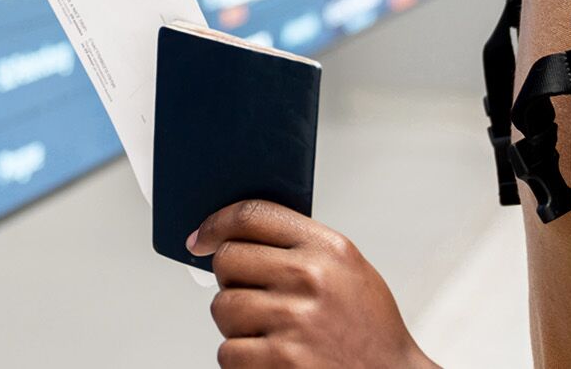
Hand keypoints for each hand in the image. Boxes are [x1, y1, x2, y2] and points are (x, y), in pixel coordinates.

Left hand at [192, 201, 434, 368]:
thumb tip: (243, 239)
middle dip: (231, 278)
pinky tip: (273, 356)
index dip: (218, 223)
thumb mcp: (350, 272)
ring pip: (223, 306)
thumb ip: (303, 250)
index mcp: (329, 249)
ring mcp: (292, 320)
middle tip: (252, 294)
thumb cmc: (367, 329)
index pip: (254, 215)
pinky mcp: (277, 360)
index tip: (203, 237)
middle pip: (228, 259)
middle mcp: (310, 278)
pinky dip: (243, 358)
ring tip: (271, 331)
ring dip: (236, 323)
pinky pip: (227, 351)